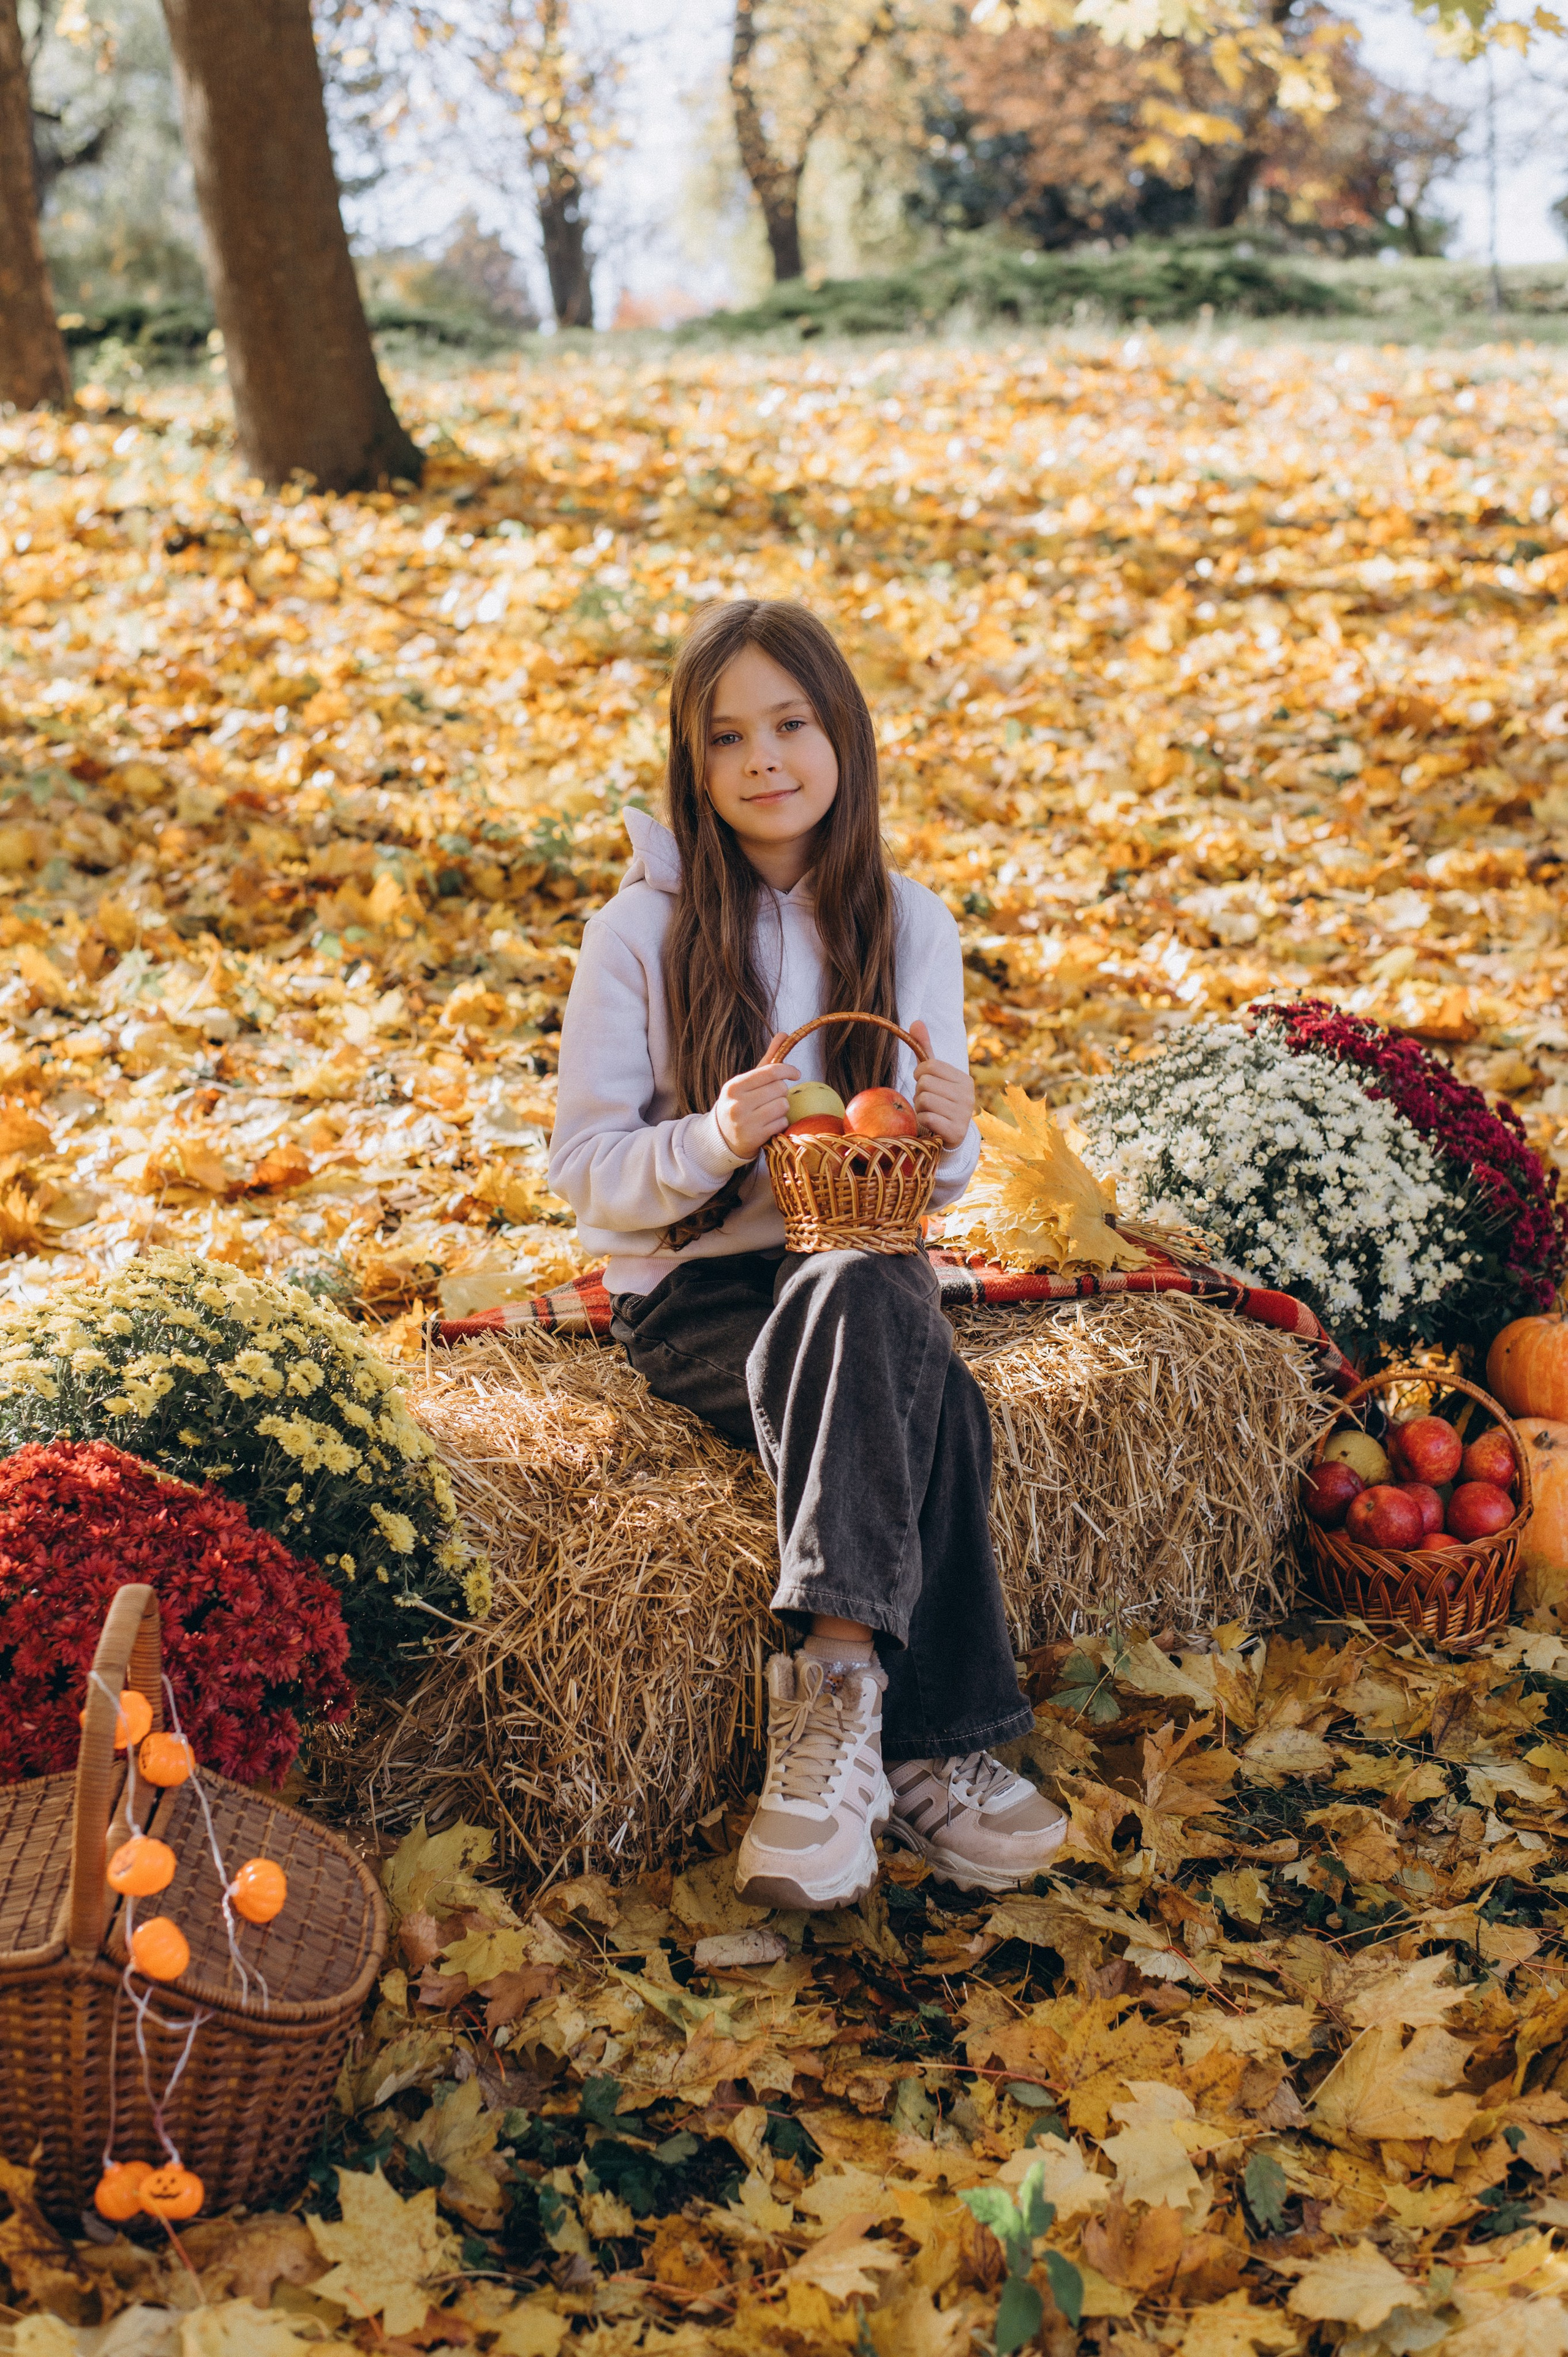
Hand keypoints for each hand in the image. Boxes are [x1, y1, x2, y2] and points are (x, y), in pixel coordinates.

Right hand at [714, 1036, 797, 1159]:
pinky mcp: (755, 1138)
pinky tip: (769, 1125)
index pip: (771, 1071)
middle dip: (781, 1092)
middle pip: (780, 1089)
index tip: (796, 1073)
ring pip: (783, 1105)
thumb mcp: (748, 1082)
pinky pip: (782, 1123)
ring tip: (770, 1112)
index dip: (788, 1070)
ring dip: (782, 1108)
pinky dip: (780, 1123)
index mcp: (734, 1086)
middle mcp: (737, 1104)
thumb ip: (767, 1059)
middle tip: (773, 1098)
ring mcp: (745, 1122)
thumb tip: (784, 1034)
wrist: (723, 1138)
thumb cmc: (740, 1104)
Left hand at [909, 1020, 974, 1149]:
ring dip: (919, 1108)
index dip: (920, 1075)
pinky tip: (931, 1124)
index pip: (929, 1066)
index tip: (925, 1084)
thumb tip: (915, 1022)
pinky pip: (926, 1118)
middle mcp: (968, 1095)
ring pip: (923, 1100)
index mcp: (964, 1079)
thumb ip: (925, 1049)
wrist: (952, 1137)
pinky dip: (922, 1120)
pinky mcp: (956, 1131)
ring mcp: (964, 1114)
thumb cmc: (940, 1102)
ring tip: (929, 1112)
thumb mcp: (934, 1076)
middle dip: (919, 1093)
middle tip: (927, 1102)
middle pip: (924, 1083)